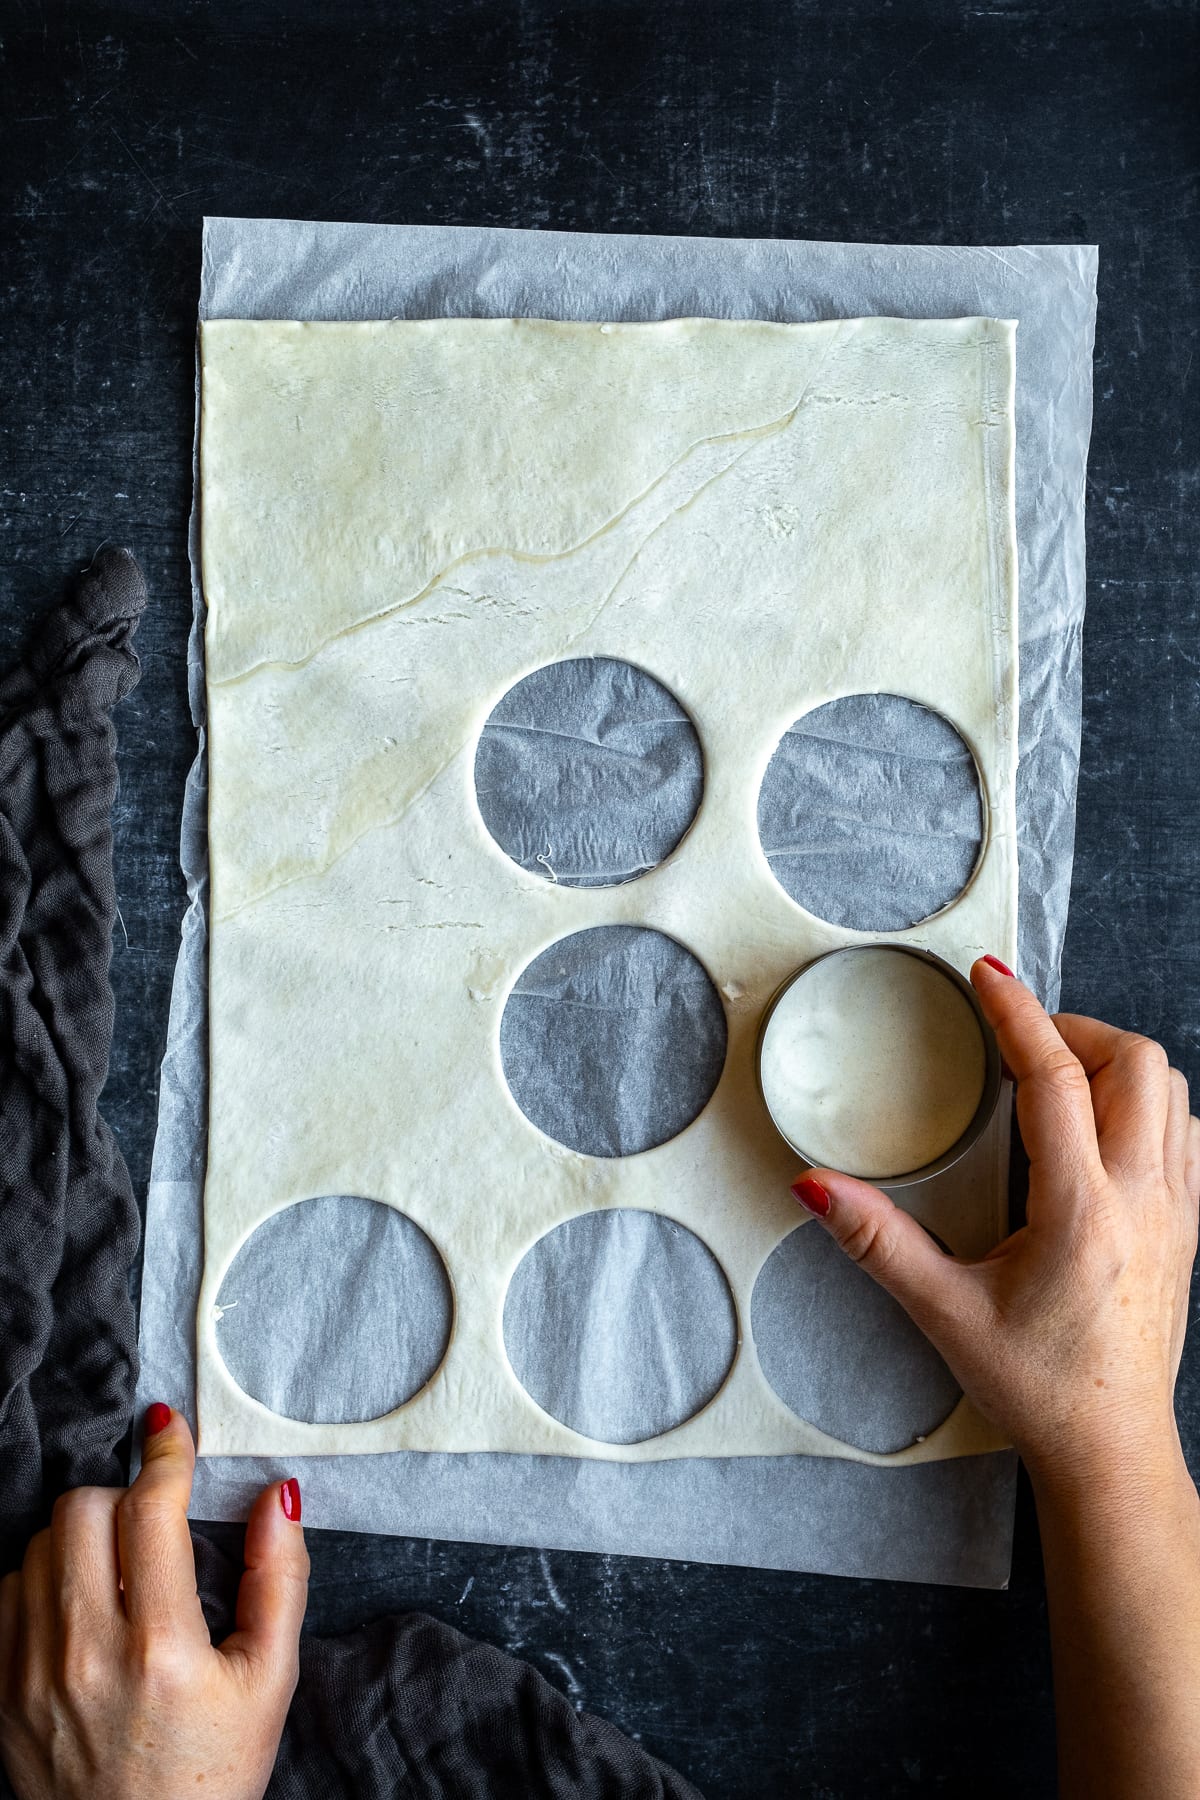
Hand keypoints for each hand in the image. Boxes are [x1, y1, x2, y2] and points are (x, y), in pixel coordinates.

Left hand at [0, 1407, 307, 1799]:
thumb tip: (278, 1495)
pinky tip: (80, 1608)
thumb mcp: (270, 1678)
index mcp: (161, 1648)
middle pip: (81, 1509)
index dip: (166, 1456)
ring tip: (120, 1570)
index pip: (150, 1509)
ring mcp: (31, 1673)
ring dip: (83, 1537)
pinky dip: (43, 1581)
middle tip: (152, 1525)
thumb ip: (278, 1577)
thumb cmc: (211, 1771)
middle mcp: (86, 1654)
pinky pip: (6, 1591)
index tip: (171, 1434)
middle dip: (123, 1500)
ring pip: (39, 1544)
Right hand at [792, 958, 1199, 1485]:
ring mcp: (1178, 1210)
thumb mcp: (944, 1311)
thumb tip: (816, 1188)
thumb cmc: (1040, 1388)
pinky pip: (1185, 1130)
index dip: (1019, 1015)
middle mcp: (1143, 1199)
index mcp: (1082, 1212)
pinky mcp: (1189, 1226)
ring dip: (1115, 1062)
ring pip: (1172, 1090)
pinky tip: (1099, 1125)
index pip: (1056, 1078)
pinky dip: (1145, 1102)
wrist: (1111, 1450)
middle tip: (1019, 1040)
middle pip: (1136, 1062)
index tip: (990, 979)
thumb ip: (876, 1240)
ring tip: (1057, 1074)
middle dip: (1076, 1029)